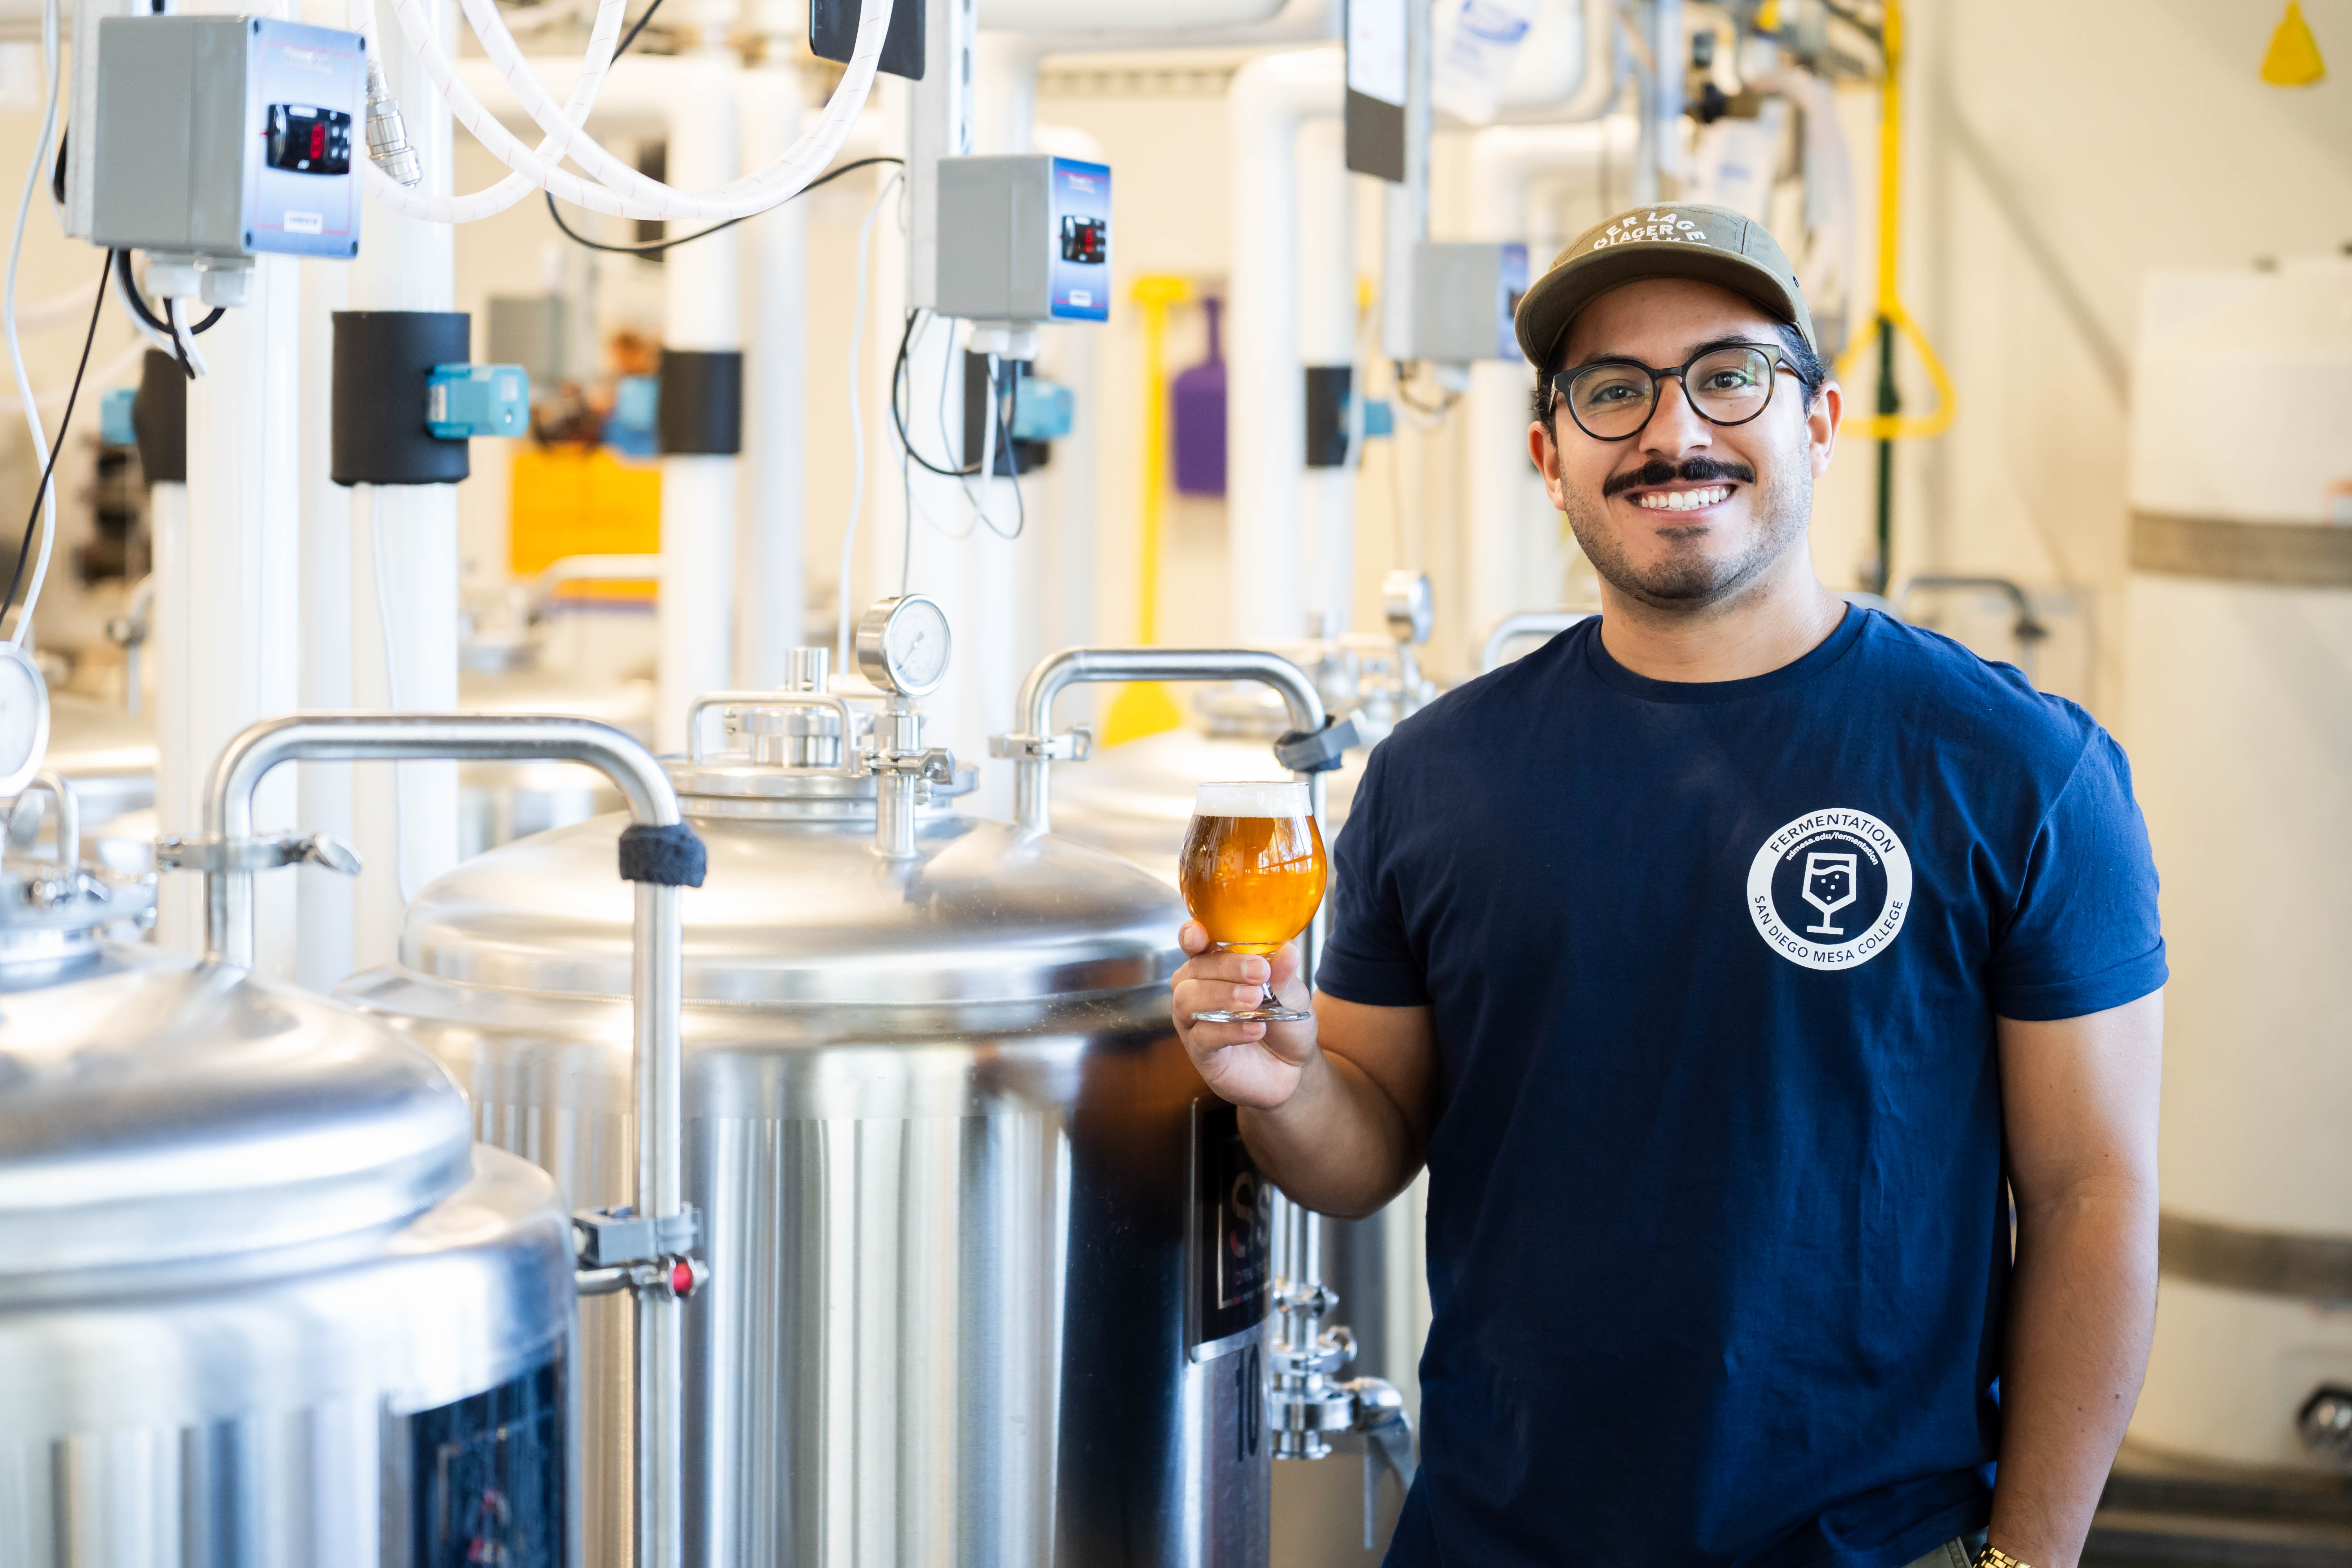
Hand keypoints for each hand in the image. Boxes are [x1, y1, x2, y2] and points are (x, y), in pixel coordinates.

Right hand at [1170, 921, 1317, 1108]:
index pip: (1194, 945)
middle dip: (1225, 967)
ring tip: (1255, 1001)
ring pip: (1187, 1000)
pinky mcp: (1200, 1052)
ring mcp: (1194, 1022)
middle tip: (1259, 973)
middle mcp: (1197, 990)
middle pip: (1193, 969)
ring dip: (1221, 995)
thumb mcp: (1291, 993)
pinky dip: (1229, 1030)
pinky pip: (1202, 1036)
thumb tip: (1288, 950)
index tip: (1200, 933)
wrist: (1294, 1067)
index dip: (1191, 936)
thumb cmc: (1285, 1022)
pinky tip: (1255, 1029)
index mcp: (1215, 967)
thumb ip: (1283, 972)